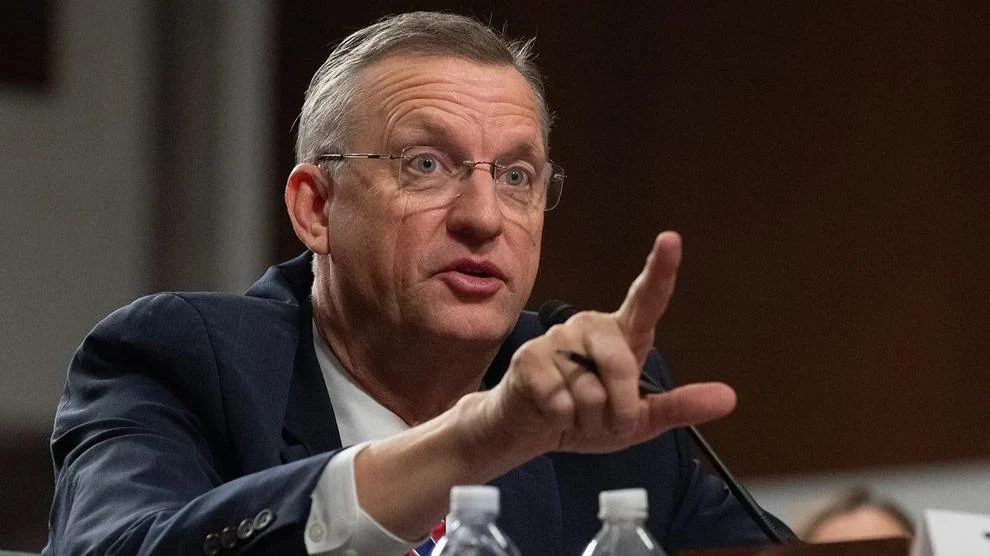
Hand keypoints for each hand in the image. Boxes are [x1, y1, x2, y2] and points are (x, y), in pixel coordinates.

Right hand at [477, 231, 736, 455]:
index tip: (671, 239)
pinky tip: (551, 411)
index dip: (660, 269)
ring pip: (590, 393)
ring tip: (574, 413)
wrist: (532, 430)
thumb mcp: (641, 420)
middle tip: (606, 421)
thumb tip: (730, 398)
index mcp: (623, 335)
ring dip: (588, 420)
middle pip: (620, 366)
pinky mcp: (530, 358)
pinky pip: (561, 402)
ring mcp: (557, 339)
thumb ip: (680, 406)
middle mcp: (591, 327)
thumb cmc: (589, 417)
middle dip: (619, 410)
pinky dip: (562, 420)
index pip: (647, 300)